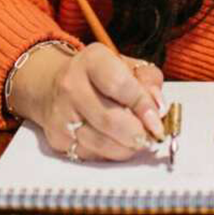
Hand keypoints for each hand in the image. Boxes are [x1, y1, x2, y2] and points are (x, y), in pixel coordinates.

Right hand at [10, 43, 164, 161]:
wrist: (55, 86)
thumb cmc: (100, 77)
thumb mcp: (127, 66)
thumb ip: (148, 81)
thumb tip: (158, 107)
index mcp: (92, 60)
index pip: (119, 85)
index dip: (142, 106)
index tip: (157, 121)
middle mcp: (71, 84)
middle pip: (110, 119)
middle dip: (137, 133)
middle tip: (151, 136)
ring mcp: (61, 113)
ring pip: (102, 142)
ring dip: (127, 147)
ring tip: (137, 141)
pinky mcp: (57, 137)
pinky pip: (92, 154)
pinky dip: (111, 153)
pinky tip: (117, 143)